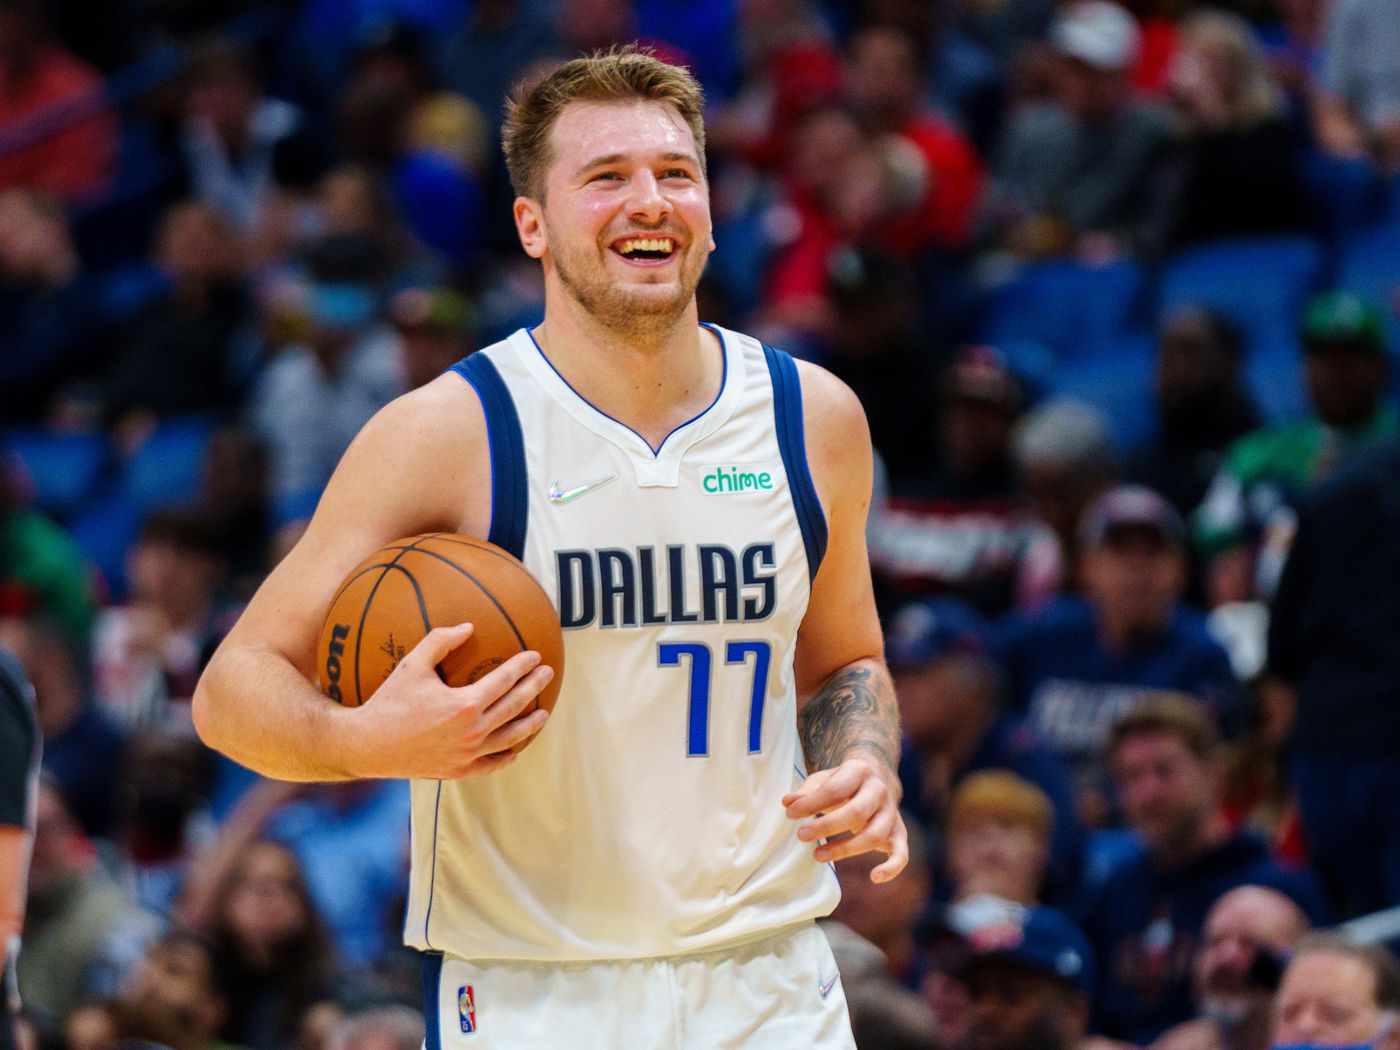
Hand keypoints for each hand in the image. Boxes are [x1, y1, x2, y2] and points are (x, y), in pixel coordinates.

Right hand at [339, 623, 552, 779]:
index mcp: (464, 704)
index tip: (535, 656)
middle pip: (514, 707)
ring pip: (509, 739)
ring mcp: (467, 754)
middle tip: (548, 674)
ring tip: (543, 714)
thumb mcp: (412, 664)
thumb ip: (441, 641)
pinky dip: (506, 757)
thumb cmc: (389, 702)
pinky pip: (490, 764)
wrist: (368, 745)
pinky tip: (515, 750)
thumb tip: (469, 627)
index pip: (503, 681)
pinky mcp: (458, 770)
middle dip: (534, 688)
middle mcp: (472, 731)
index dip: (522, 666)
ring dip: (530, 725)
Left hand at [782, 754, 907, 882]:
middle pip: (856, 812)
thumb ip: (808, 791)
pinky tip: (875, 877)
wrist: (878, 778)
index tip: (790, 815)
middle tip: (801, 835)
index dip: (811, 804)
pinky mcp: (899, 833)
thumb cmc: (843, 783)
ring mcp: (891, 813)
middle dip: (827, 826)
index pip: (835, 789)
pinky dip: (892, 867)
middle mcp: (879, 791)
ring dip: (845, 849)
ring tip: (817, 855)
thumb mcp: (825, 780)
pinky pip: (901, 853)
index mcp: (860, 771)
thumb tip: (788, 802)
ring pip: (874, 835)